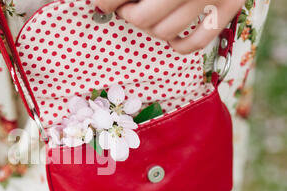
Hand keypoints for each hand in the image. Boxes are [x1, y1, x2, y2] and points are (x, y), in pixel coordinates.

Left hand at [94, 0, 244, 53]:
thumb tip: (102, 1)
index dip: (107, 1)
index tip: (104, 3)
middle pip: (143, 18)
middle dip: (129, 14)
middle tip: (127, 6)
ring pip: (165, 31)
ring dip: (150, 26)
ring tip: (148, 12)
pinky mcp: (231, 5)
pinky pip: (198, 42)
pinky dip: (179, 43)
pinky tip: (170, 34)